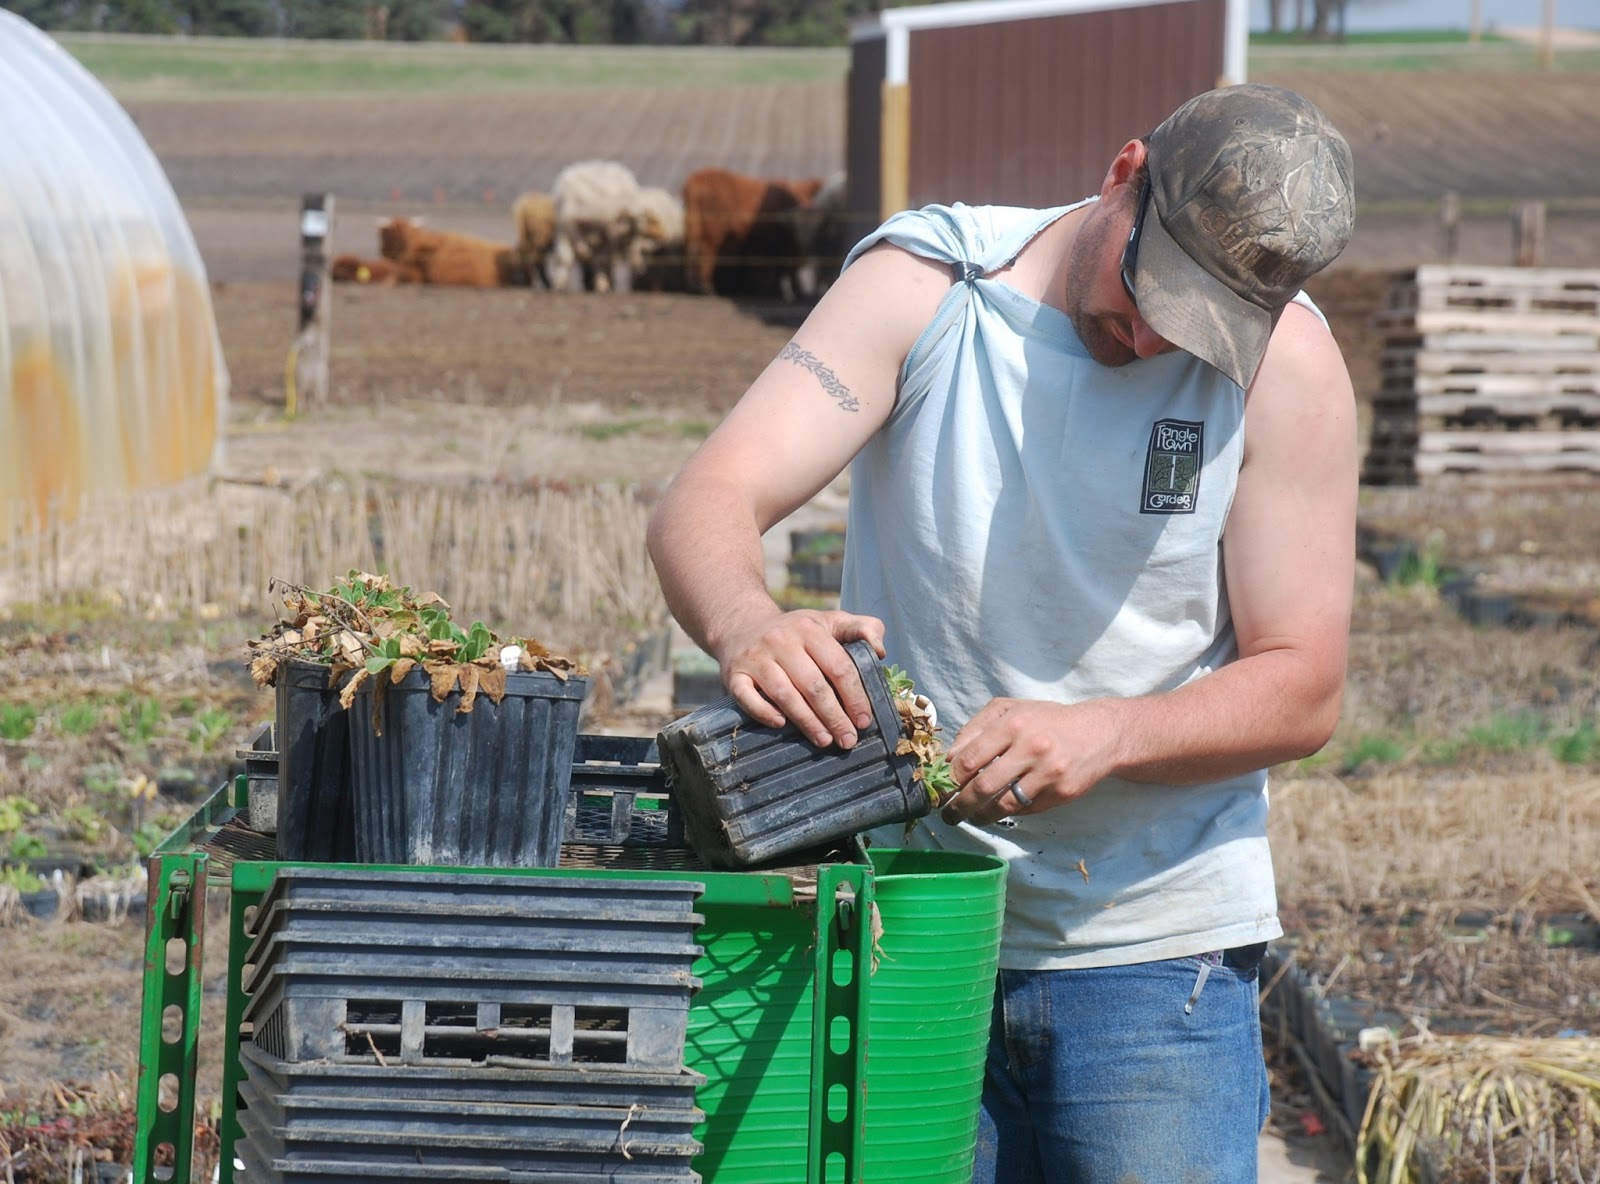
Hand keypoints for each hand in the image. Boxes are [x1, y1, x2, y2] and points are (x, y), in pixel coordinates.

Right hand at [714, 610, 884, 748]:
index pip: (838, 667)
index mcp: (810, 629)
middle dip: (834, 716)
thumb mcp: (830, 621)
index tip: (864, 721)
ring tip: (825, 741)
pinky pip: (747, 697)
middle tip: (848, 740)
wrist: (742, 626)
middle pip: (813, 685)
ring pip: (784, 694)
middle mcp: (780, 640)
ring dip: (806, 721)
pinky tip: (781, 725)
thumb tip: (881, 652)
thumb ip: (862, 628)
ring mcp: (755, 657)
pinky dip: (763, 712)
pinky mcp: (733, 674)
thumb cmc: (796, 631)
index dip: (854, 696)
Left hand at [938, 698, 1118, 826]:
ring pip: (1003, 805)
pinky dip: (1008, 813)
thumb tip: (949, 758)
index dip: (950, 779)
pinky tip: (998, 810)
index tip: (940, 790)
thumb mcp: (1009, 709)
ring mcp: (1047, 773)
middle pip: (982, 787)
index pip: (969, 760)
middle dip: (958, 805)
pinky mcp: (1061, 793)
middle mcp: (1030, 748)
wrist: (1098, 733)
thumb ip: (975, 728)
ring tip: (970, 818)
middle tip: (947, 814)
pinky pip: (1025, 810)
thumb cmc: (1045, 720)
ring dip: (980, 816)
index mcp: (1012, 724)